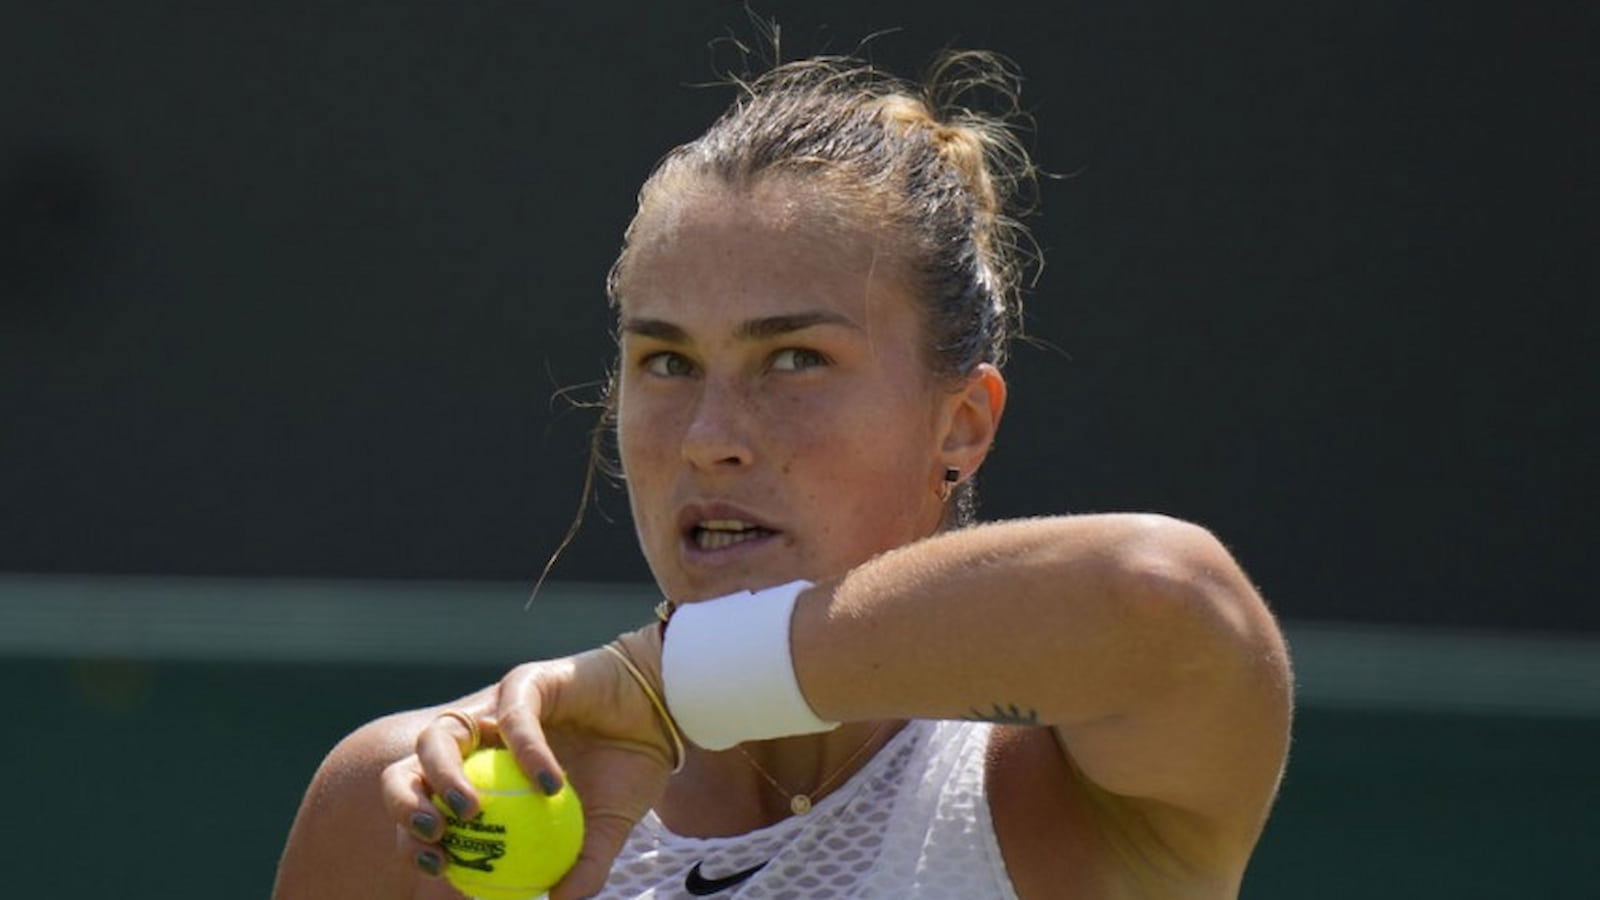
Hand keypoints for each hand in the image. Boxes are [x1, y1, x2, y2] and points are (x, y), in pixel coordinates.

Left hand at [383, 624, 676, 899]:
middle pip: (409, 768)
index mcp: (482, 780)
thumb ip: (580, 865)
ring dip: (443, 776)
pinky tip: (549, 783)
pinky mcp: (526, 683)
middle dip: (404, 804)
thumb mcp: (605, 829)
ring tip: (469, 810)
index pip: (426, 809)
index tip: (439, 867)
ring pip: (440, 736)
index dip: (415, 841)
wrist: (664, 718)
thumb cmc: (628, 770)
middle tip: (434, 837)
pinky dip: (527, 752)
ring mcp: (495, 712)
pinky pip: (513, 717)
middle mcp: (477, 744)